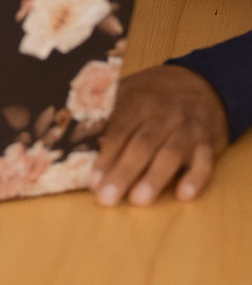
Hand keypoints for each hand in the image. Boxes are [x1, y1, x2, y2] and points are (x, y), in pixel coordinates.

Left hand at [91, 64, 227, 206]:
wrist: (200, 83)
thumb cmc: (154, 93)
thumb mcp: (128, 90)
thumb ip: (107, 111)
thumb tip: (76, 134)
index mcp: (137, 102)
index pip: (118, 132)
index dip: (105, 156)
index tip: (93, 180)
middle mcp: (162, 116)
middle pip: (141, 146)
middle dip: (123, 173)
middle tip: (106, 198)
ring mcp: (186, 130)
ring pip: (170, 155)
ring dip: (154, 179)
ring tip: (137, 201)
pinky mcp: (208, 144)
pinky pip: (205, 162)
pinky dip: (195, 178)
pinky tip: (184, 195)